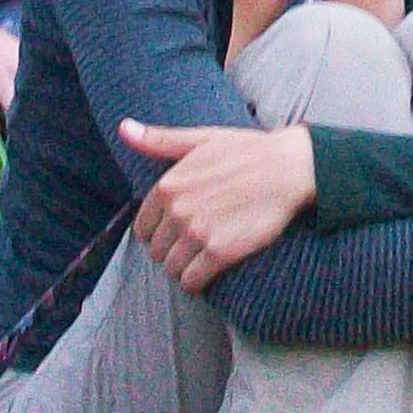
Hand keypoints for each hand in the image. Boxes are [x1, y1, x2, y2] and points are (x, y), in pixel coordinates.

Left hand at [118, 118, 315, 290]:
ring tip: (199, 262)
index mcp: (168, 186)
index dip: (157, 234)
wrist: (288, 168)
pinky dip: (197, 283)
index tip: (173, 235)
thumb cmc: (246, 152)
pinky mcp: (221, 252)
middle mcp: (178, 211)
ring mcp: (198, 233)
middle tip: (190, 249)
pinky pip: (193, 281)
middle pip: (157, 252)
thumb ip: (159, 141)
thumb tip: (124, 128)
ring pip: (173, 269)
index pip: (143, 228)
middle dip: (170, 253)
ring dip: (183, 270)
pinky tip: (206, 276)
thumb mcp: (199, 140)